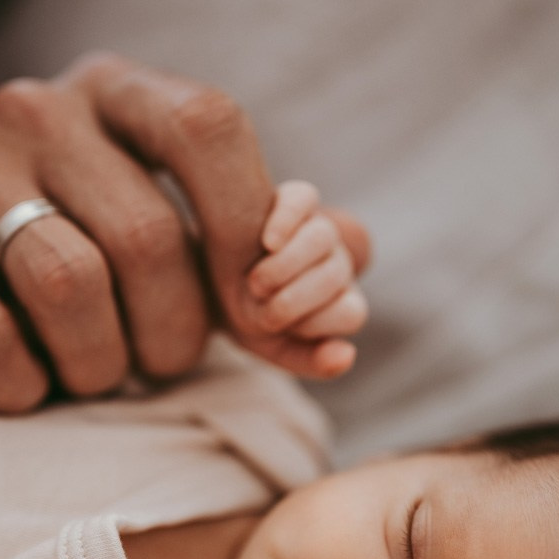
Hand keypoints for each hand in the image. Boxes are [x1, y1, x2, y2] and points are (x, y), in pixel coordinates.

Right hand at [0, 52, 369, 411]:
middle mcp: (36, 111)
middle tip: (163, 363)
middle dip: (177, 335)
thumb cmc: (98, 258)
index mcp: (122, 93)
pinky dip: (28, 390)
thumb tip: (353, 274)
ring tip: (97, 371)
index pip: (210, 126)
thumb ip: (285, 252)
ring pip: (71, 286)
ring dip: (104, 365)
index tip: (265, 316)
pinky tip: (29, 383)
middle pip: (149, 236)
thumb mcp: (196, 241)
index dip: (253, 233)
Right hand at [246, 180, 368, 377]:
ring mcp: (318, 228)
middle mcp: (336, 263)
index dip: (313, 323)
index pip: (351, 313)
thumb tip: (347, 354)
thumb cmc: (246, 315)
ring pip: (322, 237)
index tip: (275, 326)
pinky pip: (303, 199)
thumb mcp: (271, 347)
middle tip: (258, 303)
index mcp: (339, 301)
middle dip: (295, 296)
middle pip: (337, 273)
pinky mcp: (295, 198)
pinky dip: (287, 220)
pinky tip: (267, 241)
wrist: (206, 279)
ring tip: (255, 280)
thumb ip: (310, 359)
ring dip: (287, 264)